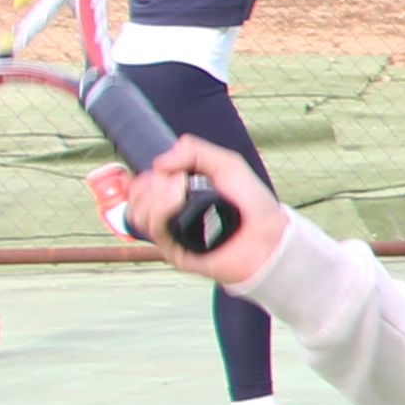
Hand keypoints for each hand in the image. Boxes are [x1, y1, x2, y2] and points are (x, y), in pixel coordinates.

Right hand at [127, 134, 292, 288]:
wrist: (269, 235)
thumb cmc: (252, 204)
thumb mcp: (226, 164)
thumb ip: (194, 152)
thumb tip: (158, 163)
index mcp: (178, 197)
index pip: (141, 188)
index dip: (145, 178)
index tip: (162, 170)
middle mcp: (171, 216)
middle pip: (135, 200)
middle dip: (148, 184)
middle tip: (175, 180)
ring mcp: (172, 234)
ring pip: (138, 214)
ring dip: (154, 195)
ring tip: (179, 190)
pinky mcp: (175, 251)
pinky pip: (154, 229)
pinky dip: (162, 209)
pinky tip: (178, 200)